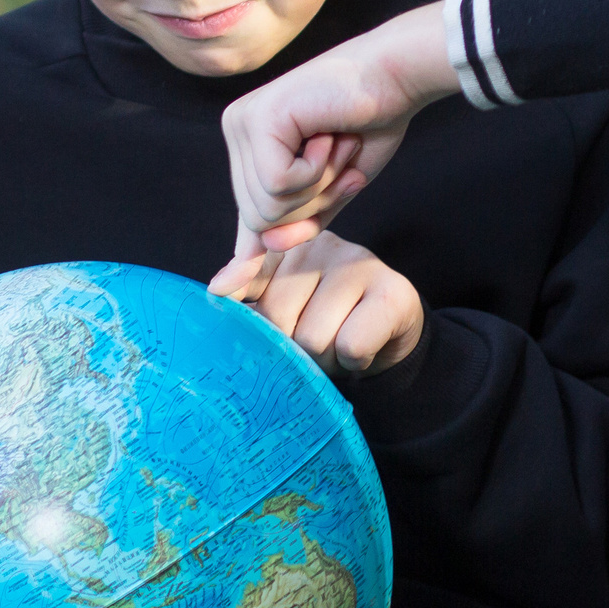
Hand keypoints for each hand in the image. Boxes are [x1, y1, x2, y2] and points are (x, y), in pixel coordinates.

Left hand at [211, 231, 423, 377]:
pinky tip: (361, 349)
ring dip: (323, 361)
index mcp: (290, 248)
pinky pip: (351, 345)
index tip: (221, 298)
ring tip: (336, 347)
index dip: (235, 291)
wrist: (392, 335)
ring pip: (314, 338)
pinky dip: (352, 361)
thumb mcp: (285, 306)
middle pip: (278, 317)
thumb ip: (250, 294)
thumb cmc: (327, 323)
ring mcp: (360, 264)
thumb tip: (216, 288)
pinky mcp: (392, 292)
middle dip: (291, 348)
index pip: (249, 271)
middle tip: (311, 345)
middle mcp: (323, 246)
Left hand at [218, 2, 458, 275]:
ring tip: (336, 143)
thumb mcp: (332, 188)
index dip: (245, 255)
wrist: (395, 76)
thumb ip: (302, 222)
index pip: (247, 213)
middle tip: (340, 158)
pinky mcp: (257, 120)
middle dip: (312, 204)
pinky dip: (315, 169)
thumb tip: (268, 249)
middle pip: (259, 220)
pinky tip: (328, 134)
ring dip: (318, 185)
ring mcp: (242, 124)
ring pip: (267, 207)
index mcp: (250, 145)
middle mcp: (237, 131)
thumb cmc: (370, 124)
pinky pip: (278, 183)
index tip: (224, 287)